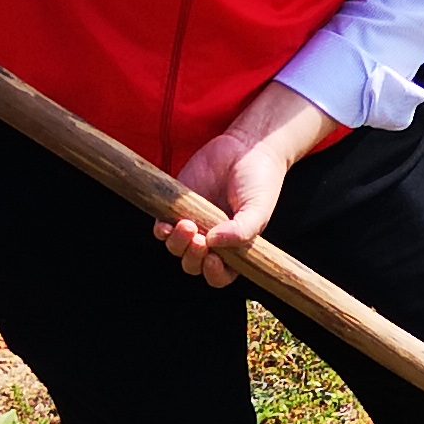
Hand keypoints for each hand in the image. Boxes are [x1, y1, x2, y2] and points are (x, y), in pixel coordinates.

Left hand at [156, 82, 338, 284]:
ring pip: (176, 250)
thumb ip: (242, 230)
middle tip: (199, 240)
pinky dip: (162, 232)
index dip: (214, 274)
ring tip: (187, 225)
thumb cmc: (260, 181)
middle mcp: (212, 241)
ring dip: (177, 245)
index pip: (220, 276)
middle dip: (193, 259)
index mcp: (235, 248)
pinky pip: (163, 229)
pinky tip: (167, 226)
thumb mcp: (259, 209)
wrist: (247, 147)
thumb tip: (213, 243)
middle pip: (194, 266)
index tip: (214, 260)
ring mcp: (194, 225)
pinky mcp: (177, 208)